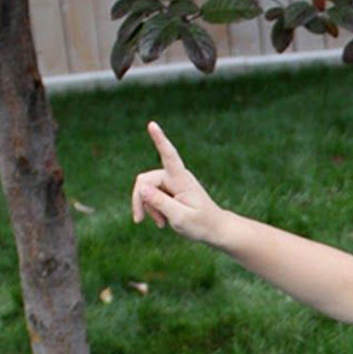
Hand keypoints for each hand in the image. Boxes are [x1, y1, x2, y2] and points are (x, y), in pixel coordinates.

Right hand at [131, 120, 223, 245]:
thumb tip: (141, 187)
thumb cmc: (201, 224)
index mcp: (182, 179)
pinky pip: (149, 195)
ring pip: (145, 189)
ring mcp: (171, 182)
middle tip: (139, 221)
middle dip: (140, 200)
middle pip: (144, 180)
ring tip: (162, 223)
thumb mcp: (180, 218)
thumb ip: (160, 202)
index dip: (160, 140)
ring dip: (148, 208)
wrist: (214, 229)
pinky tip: (161, 221)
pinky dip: (152, 209)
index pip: (169, 155)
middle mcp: (175, 176)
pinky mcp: (168, 189)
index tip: (152, 124)